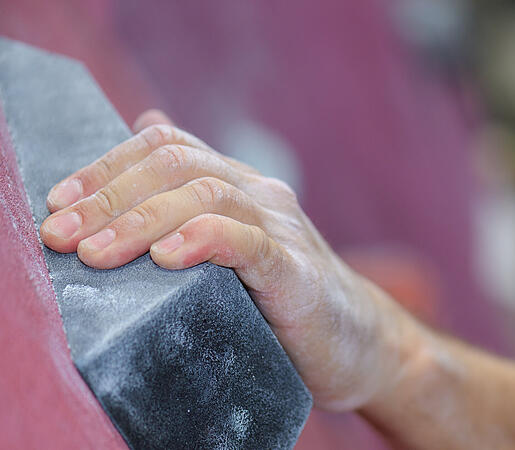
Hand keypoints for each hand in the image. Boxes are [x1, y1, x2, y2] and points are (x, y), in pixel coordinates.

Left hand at [40, 110, 419, 410]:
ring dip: (139, 221)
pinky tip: (167, 258)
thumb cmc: (284, 304)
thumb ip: (194, 198)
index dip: (108, 166)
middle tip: (60, 234)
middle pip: (178, 164)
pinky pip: (247, 242)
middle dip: (109, 196)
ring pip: (206, 196)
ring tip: (95, 253)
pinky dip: (203, 240)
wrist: (361, 344)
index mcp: (240, 187)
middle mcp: (261, 195)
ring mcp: (283, 229)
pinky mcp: (297, 272)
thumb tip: (146, 125)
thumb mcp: (235, 247)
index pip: (168, 147)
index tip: (61, 204)